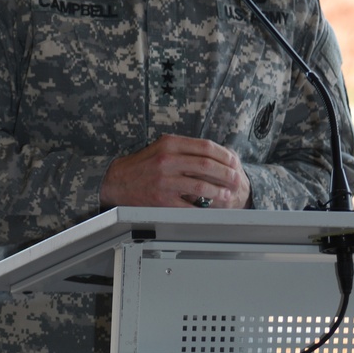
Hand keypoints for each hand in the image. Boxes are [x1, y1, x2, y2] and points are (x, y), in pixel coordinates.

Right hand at [100, 134, 250, 209]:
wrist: (117, 181)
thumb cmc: (142, 165)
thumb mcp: (160, 148)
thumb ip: (183, 148)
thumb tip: (210, 152)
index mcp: (170, 145)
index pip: (205, 147)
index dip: (223, 155)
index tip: (233, 161)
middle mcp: (168, 161)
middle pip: (206, 165)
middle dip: (226, 173)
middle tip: (236, 178)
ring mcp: (165, 181)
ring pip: (201, 185)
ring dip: (219, 191)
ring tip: (228, 194)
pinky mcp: (162, 200)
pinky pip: (189, 205)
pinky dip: (203, 207)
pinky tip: (212, 207)